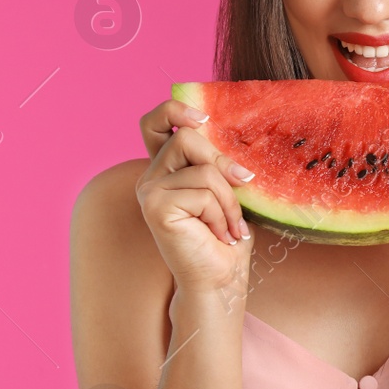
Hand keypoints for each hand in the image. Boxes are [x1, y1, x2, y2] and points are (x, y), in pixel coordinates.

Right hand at [135, 98, 255, 298]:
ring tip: (230, 226)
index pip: (155, 122)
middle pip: (188, 138)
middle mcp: (152, 175)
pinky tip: (218, 234)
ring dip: (229, 200)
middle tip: (240, 190)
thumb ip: (221, 163)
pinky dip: (221, 215)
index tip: (202, 119)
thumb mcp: (230, 190)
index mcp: (168, 167)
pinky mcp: (154, 206)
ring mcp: (149, 190)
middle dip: (223, 166)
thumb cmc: (228, 235)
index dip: (175, 111)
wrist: (221, 277)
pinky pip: (202, 193)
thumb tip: (234, 139)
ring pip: (204, 170)